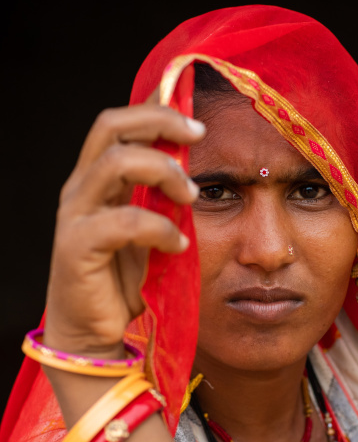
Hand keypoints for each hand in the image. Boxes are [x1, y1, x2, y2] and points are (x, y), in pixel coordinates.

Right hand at [44, 98, 204, 356]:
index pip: (119, 124)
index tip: (197, 121)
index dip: (155, 109)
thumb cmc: (122, 279)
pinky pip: (122, 222)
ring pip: (115, 163)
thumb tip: (190, 163)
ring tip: (190, 196)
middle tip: (198, 135)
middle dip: (159, 121)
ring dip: (163, 172)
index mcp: (97, 180)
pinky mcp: (77, 248)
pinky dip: (158, 228)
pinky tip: (177, 245)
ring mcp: (76, 216)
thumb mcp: (147, 228)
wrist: (94, 332)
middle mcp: (82, 189)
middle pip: (110, 126)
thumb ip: (159, 196)